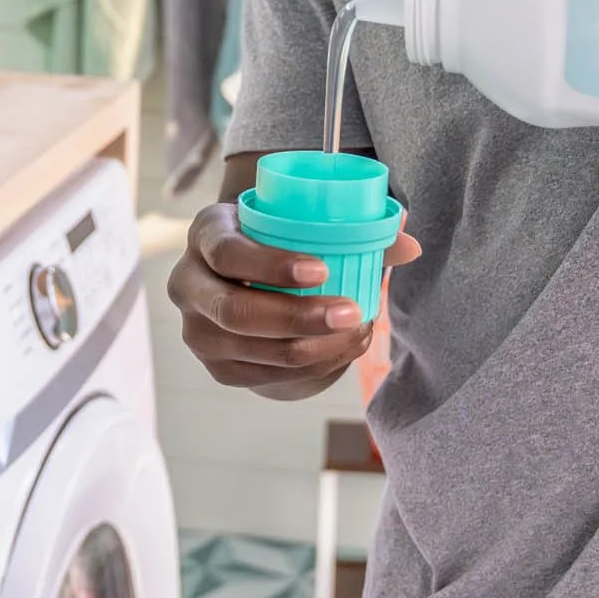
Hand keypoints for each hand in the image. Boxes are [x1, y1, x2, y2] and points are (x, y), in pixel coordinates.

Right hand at [168, 200, 422, 395]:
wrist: (250, 277)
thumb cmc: (281, 239)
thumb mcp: (303, 221)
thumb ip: (357, 228)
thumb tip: (410, 245)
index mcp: (207, 232)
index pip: (228, 253)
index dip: (271, 265)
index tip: (323, 270)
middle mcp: (188, 282)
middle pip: (236, 313)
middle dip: (299, 317)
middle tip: (353, 312)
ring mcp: (197, 331)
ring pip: (255, 351)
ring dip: (314, 347)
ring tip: (359, 331)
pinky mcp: (217, 367)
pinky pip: (265, 376)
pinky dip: (310, 368)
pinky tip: (342, 350)